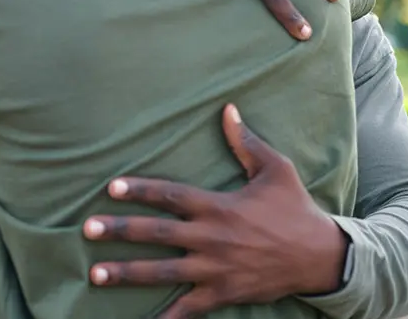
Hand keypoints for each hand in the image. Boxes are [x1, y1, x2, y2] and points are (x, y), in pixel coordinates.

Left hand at [82, 105, 348, 317]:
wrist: (319, 257)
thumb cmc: (295, 208)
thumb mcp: (275, 169)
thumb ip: (246, 142)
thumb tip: (227, 109)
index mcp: (219, 206)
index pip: (171, 195)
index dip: (140, 190)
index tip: (111, 188)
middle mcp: (212, 238)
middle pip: (157, 234)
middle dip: (120, 231)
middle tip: (87, 229)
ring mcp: (214, 270)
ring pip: (162, 272)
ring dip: (127, 273)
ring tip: (95, 275)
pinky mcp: (221, 294)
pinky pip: (187, 309)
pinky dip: (165, 318)